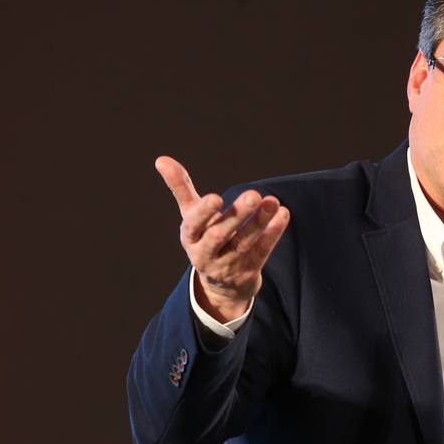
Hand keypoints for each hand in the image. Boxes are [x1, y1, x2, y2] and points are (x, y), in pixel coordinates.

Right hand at [155, 155, 289, 322]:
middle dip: (236, 216)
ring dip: (259, 221)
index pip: (193, 226)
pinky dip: (273, 233)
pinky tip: (283, 214)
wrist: (222, 284)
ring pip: (244, 243)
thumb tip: (161, 159)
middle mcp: (206, 254)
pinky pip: (262, 252)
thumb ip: (181, 189)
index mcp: (190, 237)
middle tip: (253, 194)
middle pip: (220, 236)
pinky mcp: (248, 272)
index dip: (203, 213)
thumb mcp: (191, 216)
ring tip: (272, 201)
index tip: (216, 198)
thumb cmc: (204, 238)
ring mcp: (228, 265)